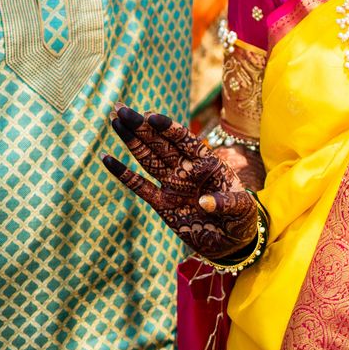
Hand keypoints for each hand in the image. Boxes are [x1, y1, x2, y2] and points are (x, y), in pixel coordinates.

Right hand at [102, 105, 259, 261]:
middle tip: (120, 108)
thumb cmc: (240, 218)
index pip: (184, 139)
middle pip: (160, 143)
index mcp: (206, 161)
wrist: (231, 241)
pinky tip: (107, 158)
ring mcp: (172, 185)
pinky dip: (123, 174)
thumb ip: (225, 202)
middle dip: (141, 125)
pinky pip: (139, 187)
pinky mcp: (161, 204)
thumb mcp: (241, 208)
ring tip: (114, 120)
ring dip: (131, 140)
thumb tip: (204, 203)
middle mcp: (186, 169)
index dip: (168, 127)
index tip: (150, 115)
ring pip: (148, 158)